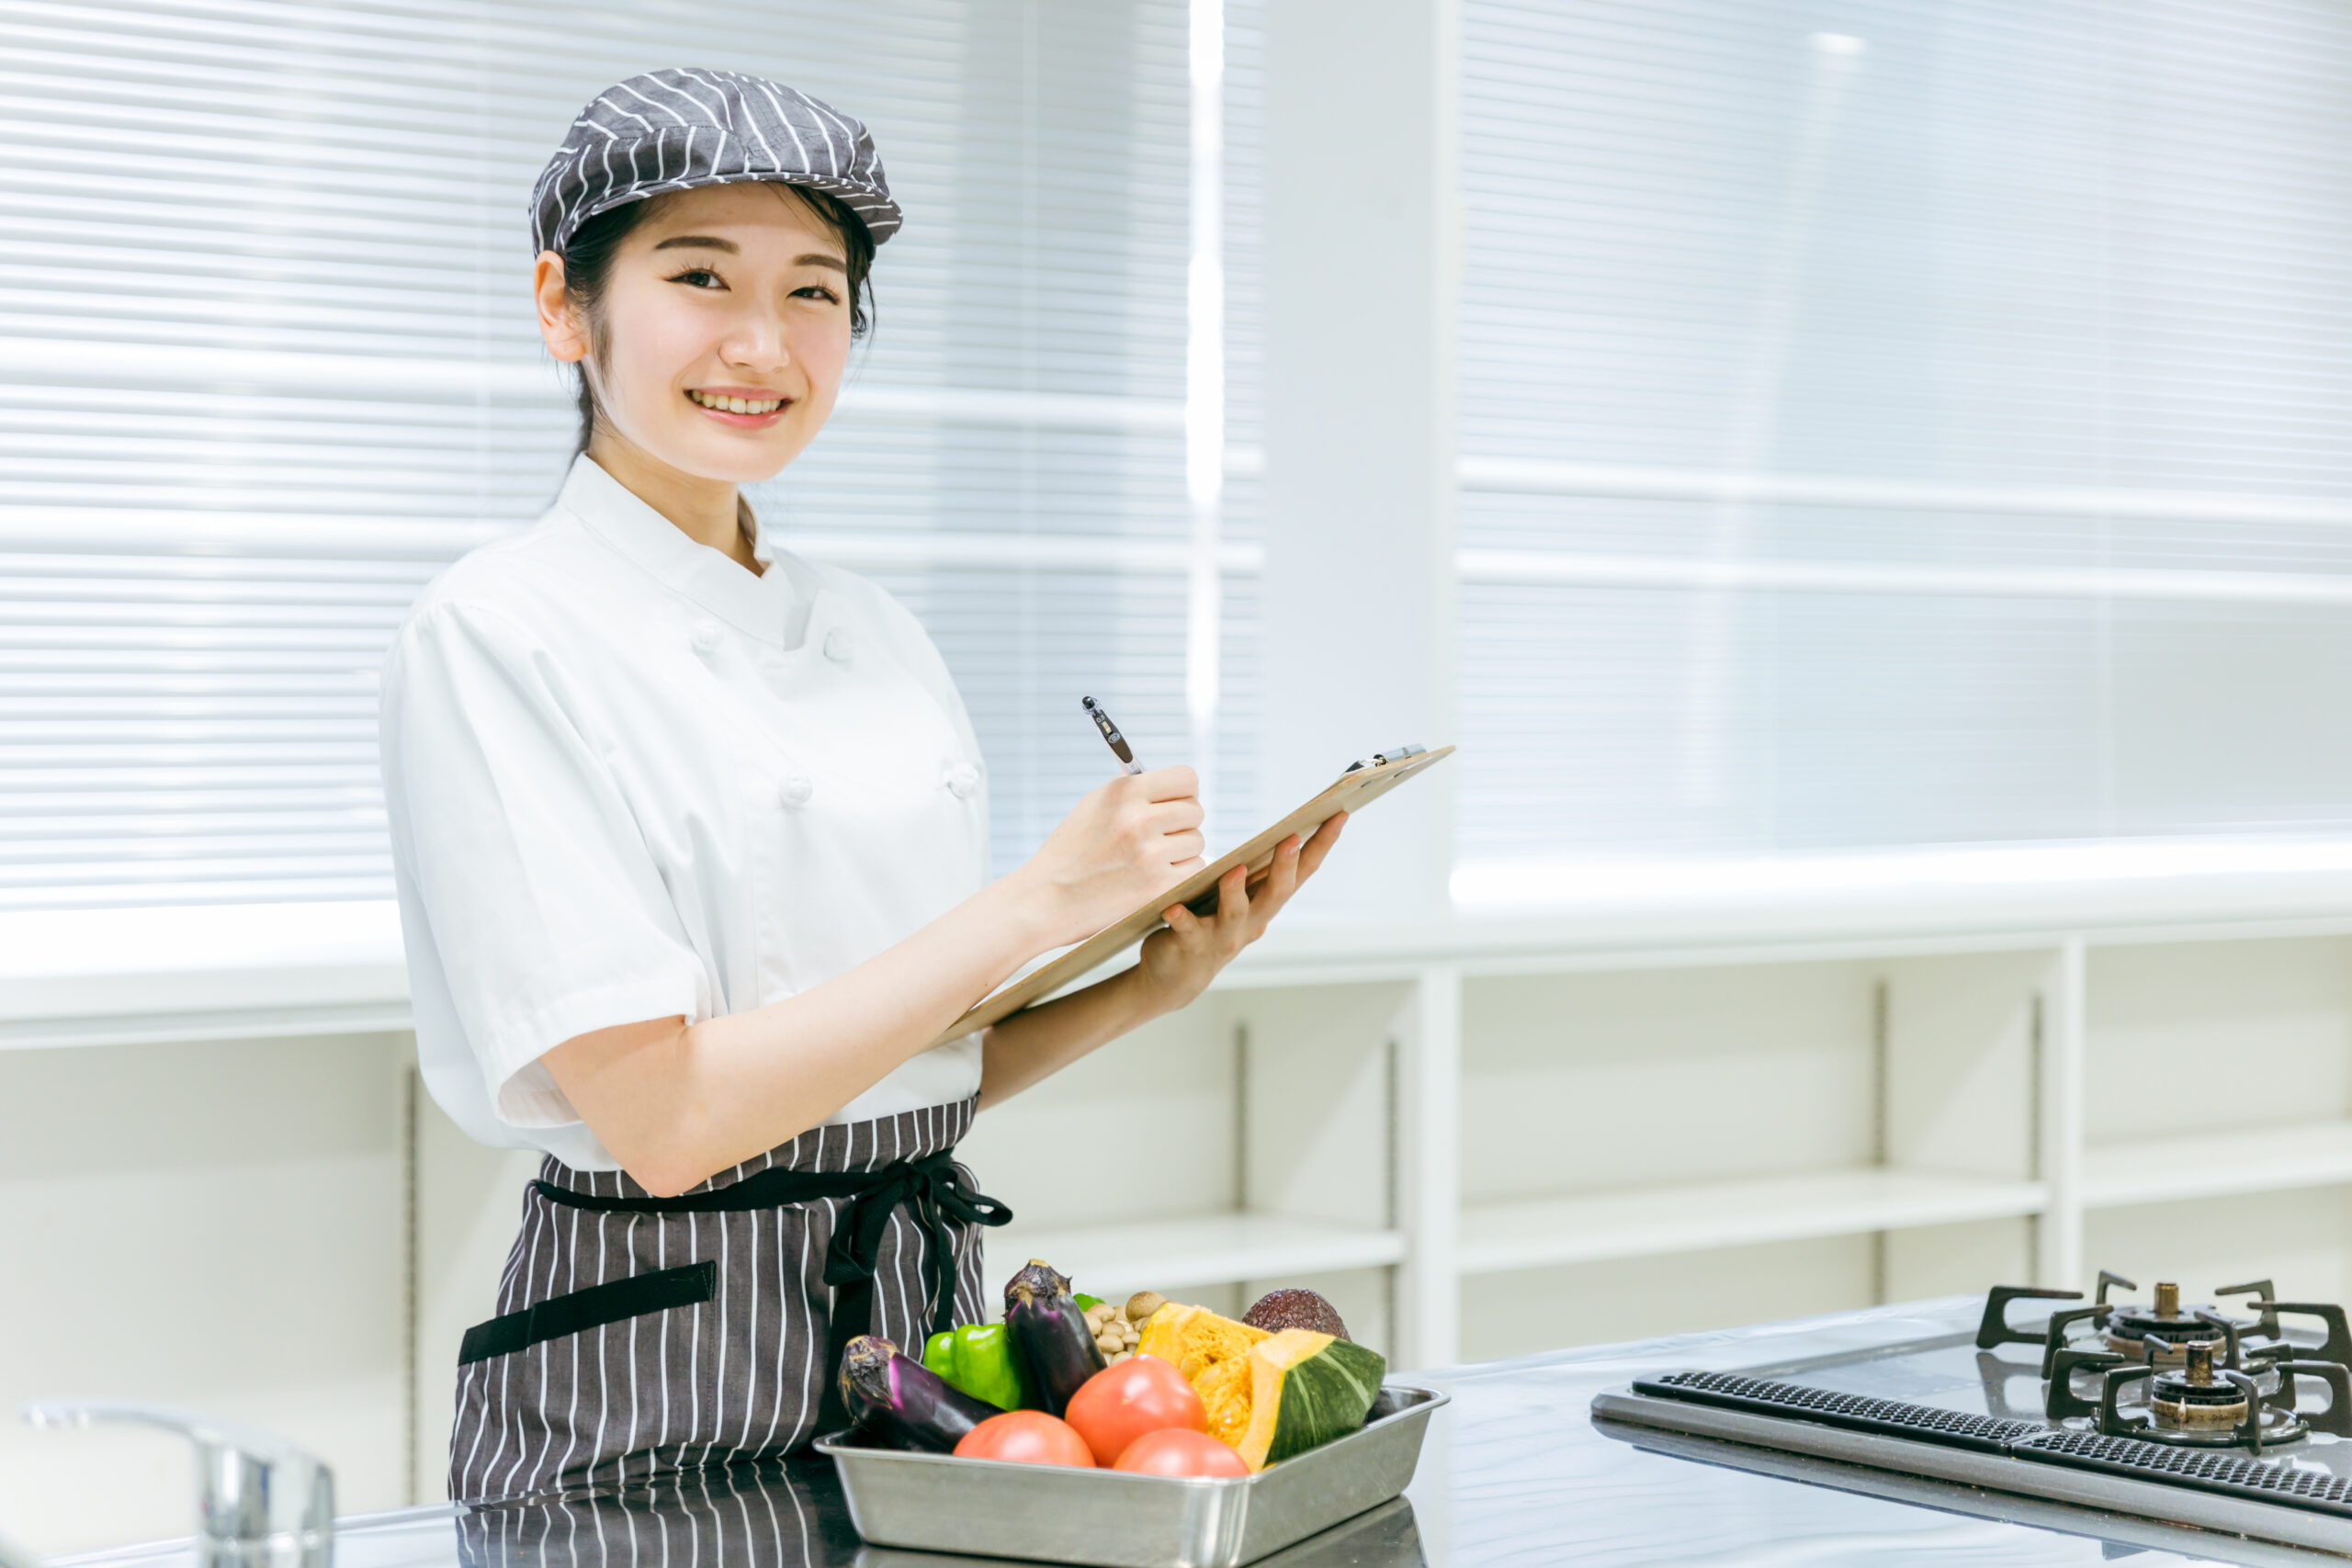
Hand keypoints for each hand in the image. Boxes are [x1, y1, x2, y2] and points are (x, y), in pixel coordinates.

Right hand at [1014, 766, 1206, 947]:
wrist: (1044, 899)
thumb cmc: (1068, 852)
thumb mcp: (1093, 806)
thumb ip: (1130, 791)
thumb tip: (1165, 782)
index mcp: (1125, 793)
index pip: (1186, 779)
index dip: (1184, 792)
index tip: (1176, 803)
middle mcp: (1140, 820)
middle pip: (1195, 811)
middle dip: (1182, 823)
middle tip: (1162, 835)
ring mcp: (1150, 855)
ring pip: (1197, 842)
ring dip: (1181, 850)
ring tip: (1152, 859)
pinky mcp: (1158, 887)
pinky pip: (1194, 870)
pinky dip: (1181, 874)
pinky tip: (1156, 876)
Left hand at [1132, 812, 1346, 1012]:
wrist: (1177, 978)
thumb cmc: (1208, 925)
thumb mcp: (1237, 899)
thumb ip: (1252, 873)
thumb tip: (1274, 833)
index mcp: (1265, 905)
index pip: (1301, 873)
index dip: (1322, 845)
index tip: (1340, 814)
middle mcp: (1250, 922)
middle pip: (1275, 893)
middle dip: (1285, 866)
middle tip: (1292, 838)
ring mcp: (1222, 936)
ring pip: (1234, 912)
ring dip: (1235, 891)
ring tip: (1235, 870)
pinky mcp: (1190, 946)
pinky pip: (1186, 930)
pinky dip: (1180, 919)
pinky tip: (1172, 908)